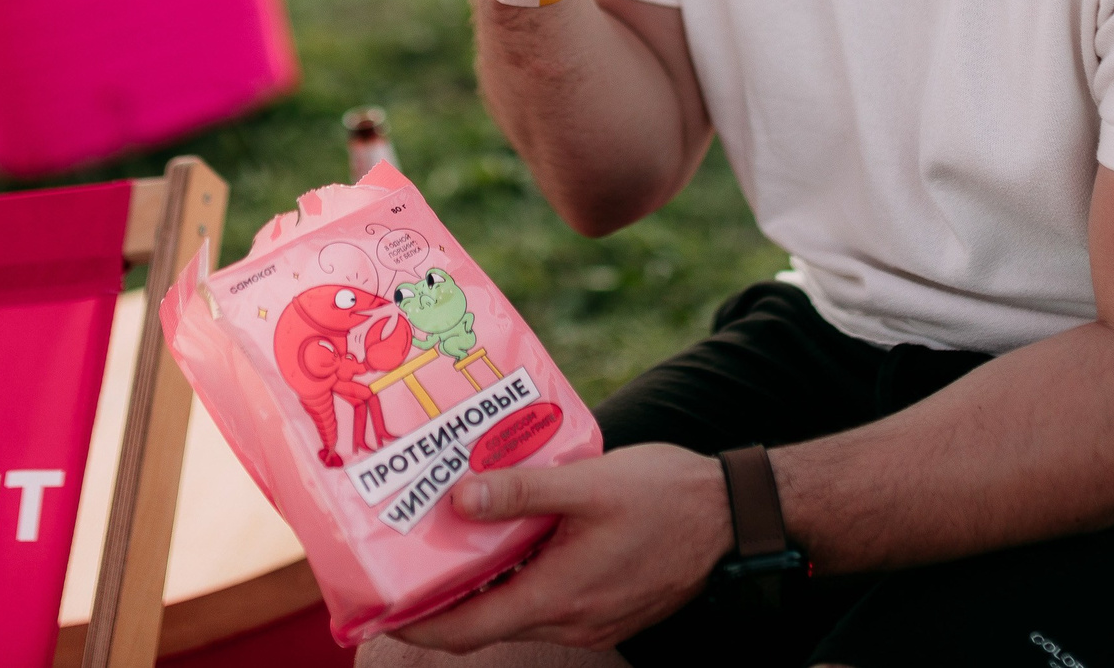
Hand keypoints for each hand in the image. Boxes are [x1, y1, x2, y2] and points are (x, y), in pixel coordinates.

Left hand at [395, 444, 730, 652]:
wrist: (735, 515)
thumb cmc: (665, 496)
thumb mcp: (588, 483)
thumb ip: (521, 491)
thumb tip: (457, 500)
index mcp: (557, 596)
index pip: (467, 630)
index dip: (418, 626)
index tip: (379, 611)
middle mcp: (570, 620)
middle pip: (487, 622)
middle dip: (442, 600)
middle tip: (406, 562)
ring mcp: (592, 619)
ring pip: (518, 610)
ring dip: (484, 585)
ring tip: (452, 539)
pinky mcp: (607, 607)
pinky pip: (548, 602)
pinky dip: (520, 579)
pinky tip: (513, 537)